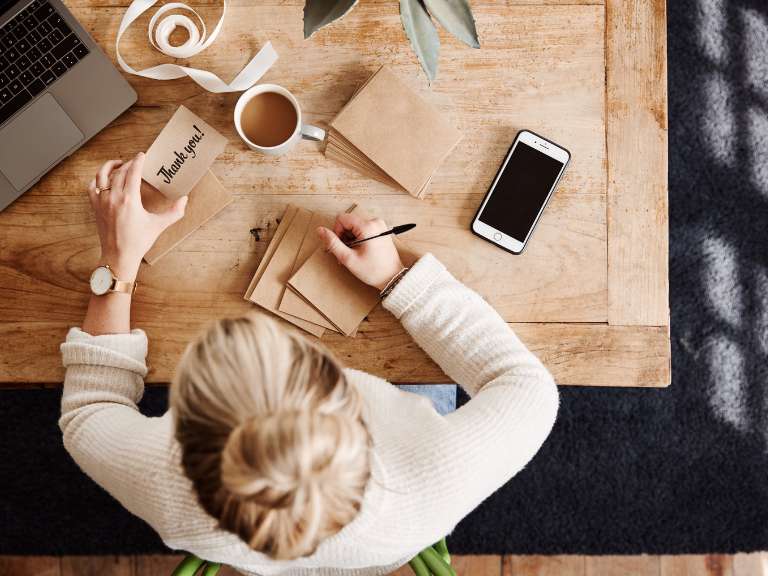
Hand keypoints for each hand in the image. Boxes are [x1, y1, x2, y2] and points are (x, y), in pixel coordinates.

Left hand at [88, 153, 186, 280]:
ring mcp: (102, 201)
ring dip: (110, 166)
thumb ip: (174, 212)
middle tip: (136, 162)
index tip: (142, 155)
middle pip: (120, 172)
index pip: (133, 172)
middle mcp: (114, 197)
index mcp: (130, 200)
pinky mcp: (95, 207)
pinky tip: (104, 179)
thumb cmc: (138, 242)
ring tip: (118, 164)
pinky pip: (92, 186)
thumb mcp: (159, 225)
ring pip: (102, 175)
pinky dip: (98, 179)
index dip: (138, 161)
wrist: (119, 256)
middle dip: (129, 164)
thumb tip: (184, 200)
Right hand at [317, 213, 404, 290]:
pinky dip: (359, 239)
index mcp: (367, 226)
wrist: (393, 278)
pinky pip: (364, 230)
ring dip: (351, 240)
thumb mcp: (348, 258)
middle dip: (344, 237)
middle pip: (349, 222)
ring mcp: (380, 226)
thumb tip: (320, 230)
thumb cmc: (374, 271)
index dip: (336, 231)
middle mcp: (375, 222)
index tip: (340, 246)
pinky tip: (361, 252)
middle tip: (347, 253)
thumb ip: (333, 243)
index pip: (342, 218)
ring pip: (355, 227)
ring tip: (354, 254)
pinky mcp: (381, 230)